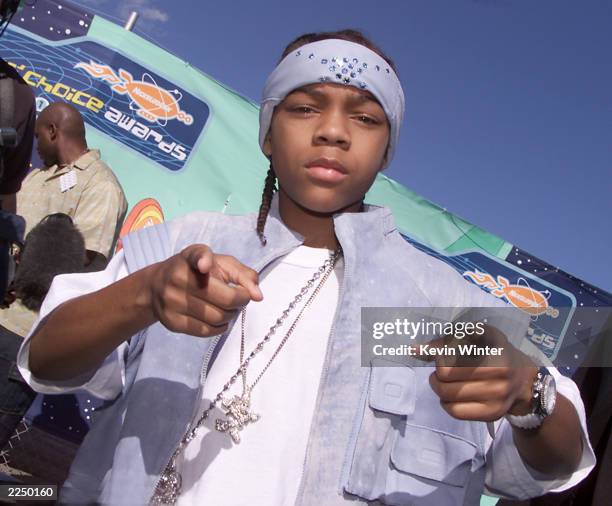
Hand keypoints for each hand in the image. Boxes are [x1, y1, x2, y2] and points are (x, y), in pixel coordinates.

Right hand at [147, 244, 262, 336]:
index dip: (203, 260)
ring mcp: (172, 302)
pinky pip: (206, 331)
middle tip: (239, 297)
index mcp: (191, 258)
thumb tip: (257, 295)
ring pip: (217, 317)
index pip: (197, 256)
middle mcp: (178, 278)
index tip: (205, 265)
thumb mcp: (219, 263)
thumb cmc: (196, 271)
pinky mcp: (172, 322)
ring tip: (228, 307)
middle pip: (225, 298)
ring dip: (231, 315)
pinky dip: (220, 327)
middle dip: (240, 301)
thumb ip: (243, 274)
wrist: (157, 285)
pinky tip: (218, 318)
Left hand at [420, 325, 537, 421]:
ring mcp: (496, 399)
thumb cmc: (496, 351)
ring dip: (439, 387)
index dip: (440, 356)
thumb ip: (446, 340)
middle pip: (444, 379)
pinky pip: (456, 412)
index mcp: (493, 354)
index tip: (444, 354)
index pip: (448, 360)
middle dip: (437, 373)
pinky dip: (446, 403)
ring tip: (444, 381)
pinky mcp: (491, 415)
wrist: (524, 380)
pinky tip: (450, 395)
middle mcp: (498, 378)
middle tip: (442, 370)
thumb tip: (414, 349)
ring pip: (447, 397)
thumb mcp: (477, 335)